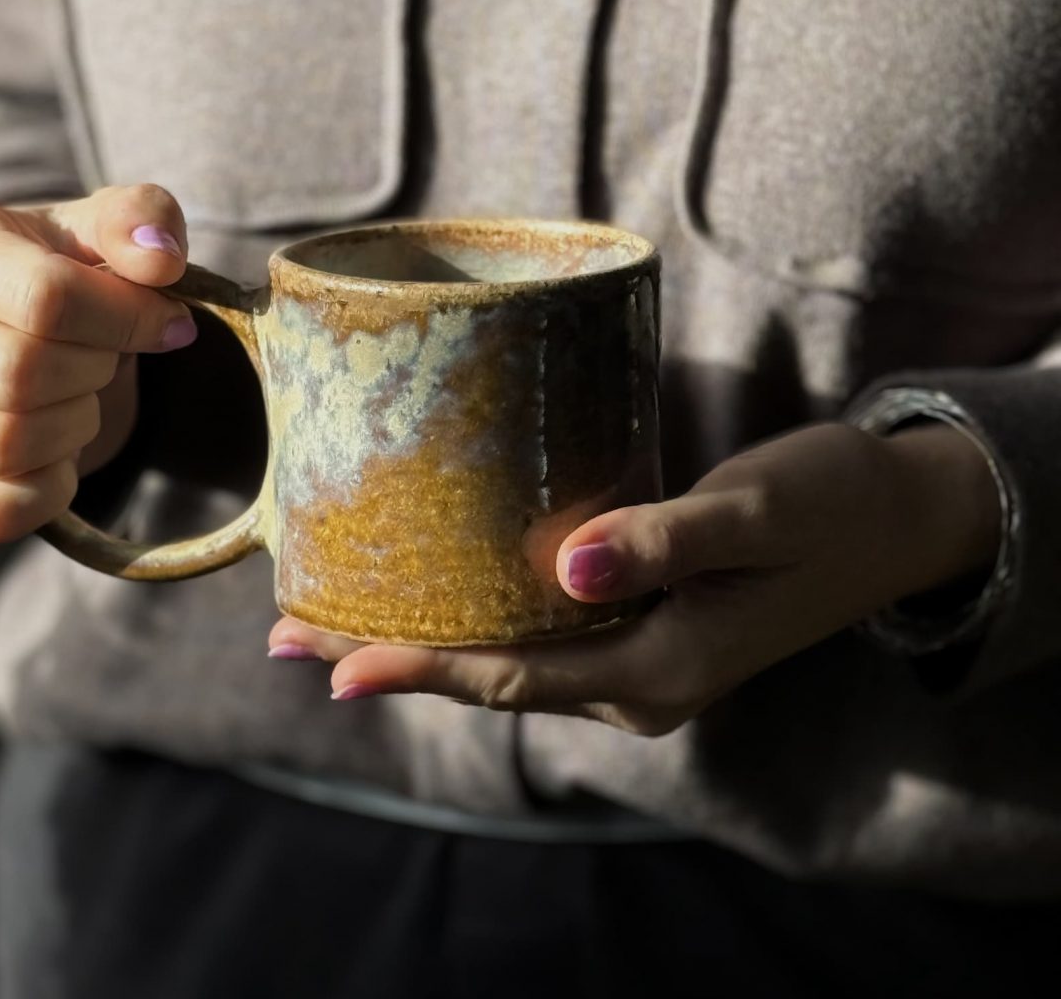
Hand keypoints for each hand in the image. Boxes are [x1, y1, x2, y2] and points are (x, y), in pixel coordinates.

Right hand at [0, 185, 194, 542]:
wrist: (17, 322)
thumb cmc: (64, 269)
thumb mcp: (100, 229)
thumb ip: (138, 219)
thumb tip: (160, 261)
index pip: (48, 299)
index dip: (132, 318)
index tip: (172, 323)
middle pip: (25, 374)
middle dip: (96, 367)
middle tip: (105, 354)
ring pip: (10, 441)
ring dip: (74, 424)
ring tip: (74, 392)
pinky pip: (4, 508)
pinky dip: (52, 486)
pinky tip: (57, 446)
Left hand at [269, 422, 1000, 734]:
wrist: (893, 517)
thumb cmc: (829, 506)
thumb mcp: (754, 516)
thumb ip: (663, 543)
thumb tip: (569, 568)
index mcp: (661, 671)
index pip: (514, 677)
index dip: (418, 670)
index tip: (328, 661)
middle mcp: (640, 681)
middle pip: (495, 676)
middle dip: (395, 657)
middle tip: (293, 634)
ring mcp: (643, 658)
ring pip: (514, 658)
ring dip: (429, 640)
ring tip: (341, 616)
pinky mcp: (646, 623)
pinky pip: (545, 634)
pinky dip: (481, 618)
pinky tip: (441, 592)